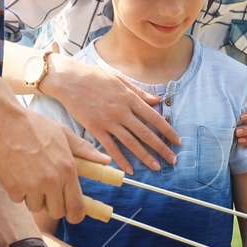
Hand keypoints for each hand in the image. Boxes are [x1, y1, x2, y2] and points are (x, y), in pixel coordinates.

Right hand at [0, 106, 105, 224]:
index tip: (74, 215)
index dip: (76, 214)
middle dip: (53, 205)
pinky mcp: (13, 187)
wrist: (4, 122)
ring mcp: (31, 186)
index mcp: (67, 169)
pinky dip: (17, 191)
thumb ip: (85, 150)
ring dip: (34, 197)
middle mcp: (52, 181)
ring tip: (30, 177)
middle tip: (48, 192)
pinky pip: (18, 200)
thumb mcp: (64, 134)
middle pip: (57, 212)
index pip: (76, 206)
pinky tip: (17, 174)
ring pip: (36, 207)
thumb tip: (105, 160)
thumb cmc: (35, 126)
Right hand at [44, 52, 180, 172]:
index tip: (177, 141)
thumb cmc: (95, 77)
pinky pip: (110, 147)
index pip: (154, 118)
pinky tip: (130, 169)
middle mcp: (122, 111)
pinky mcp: (95, 128)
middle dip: (161, 148)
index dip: (167, 131)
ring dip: (145, 156)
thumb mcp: (120, 80)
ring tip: (156, 167)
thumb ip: (139, 92)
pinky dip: (121, 159)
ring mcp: (108, 121)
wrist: (69, 79)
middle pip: (146, 133)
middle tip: (173, 159)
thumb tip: (157, 100)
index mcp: (130, 98)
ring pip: (131, 142)